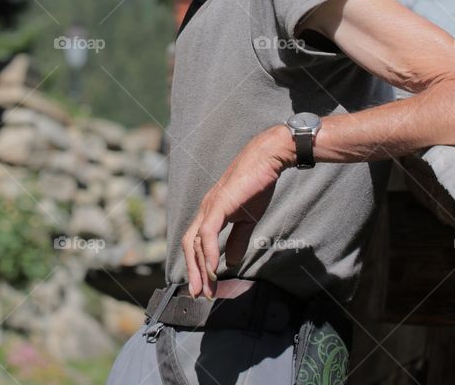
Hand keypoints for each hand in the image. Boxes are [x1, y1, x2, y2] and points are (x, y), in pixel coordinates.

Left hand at [181, 125, 293, 297]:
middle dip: (193, 272)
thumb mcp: (247, 219)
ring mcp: (209, 207)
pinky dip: (208, 252)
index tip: (204, 286)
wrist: (266, 160)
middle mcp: (204, 210)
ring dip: (199, 267)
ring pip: (194, 242)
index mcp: (210, 213)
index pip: (195, 243)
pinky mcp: (218, 205)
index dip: (197, 265)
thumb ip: (237, 239)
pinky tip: (213, 269)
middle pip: (188, 245)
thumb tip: (229, 261)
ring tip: (206, 287)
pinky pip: (207, 233)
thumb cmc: (257, 185)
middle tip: (199, 294)